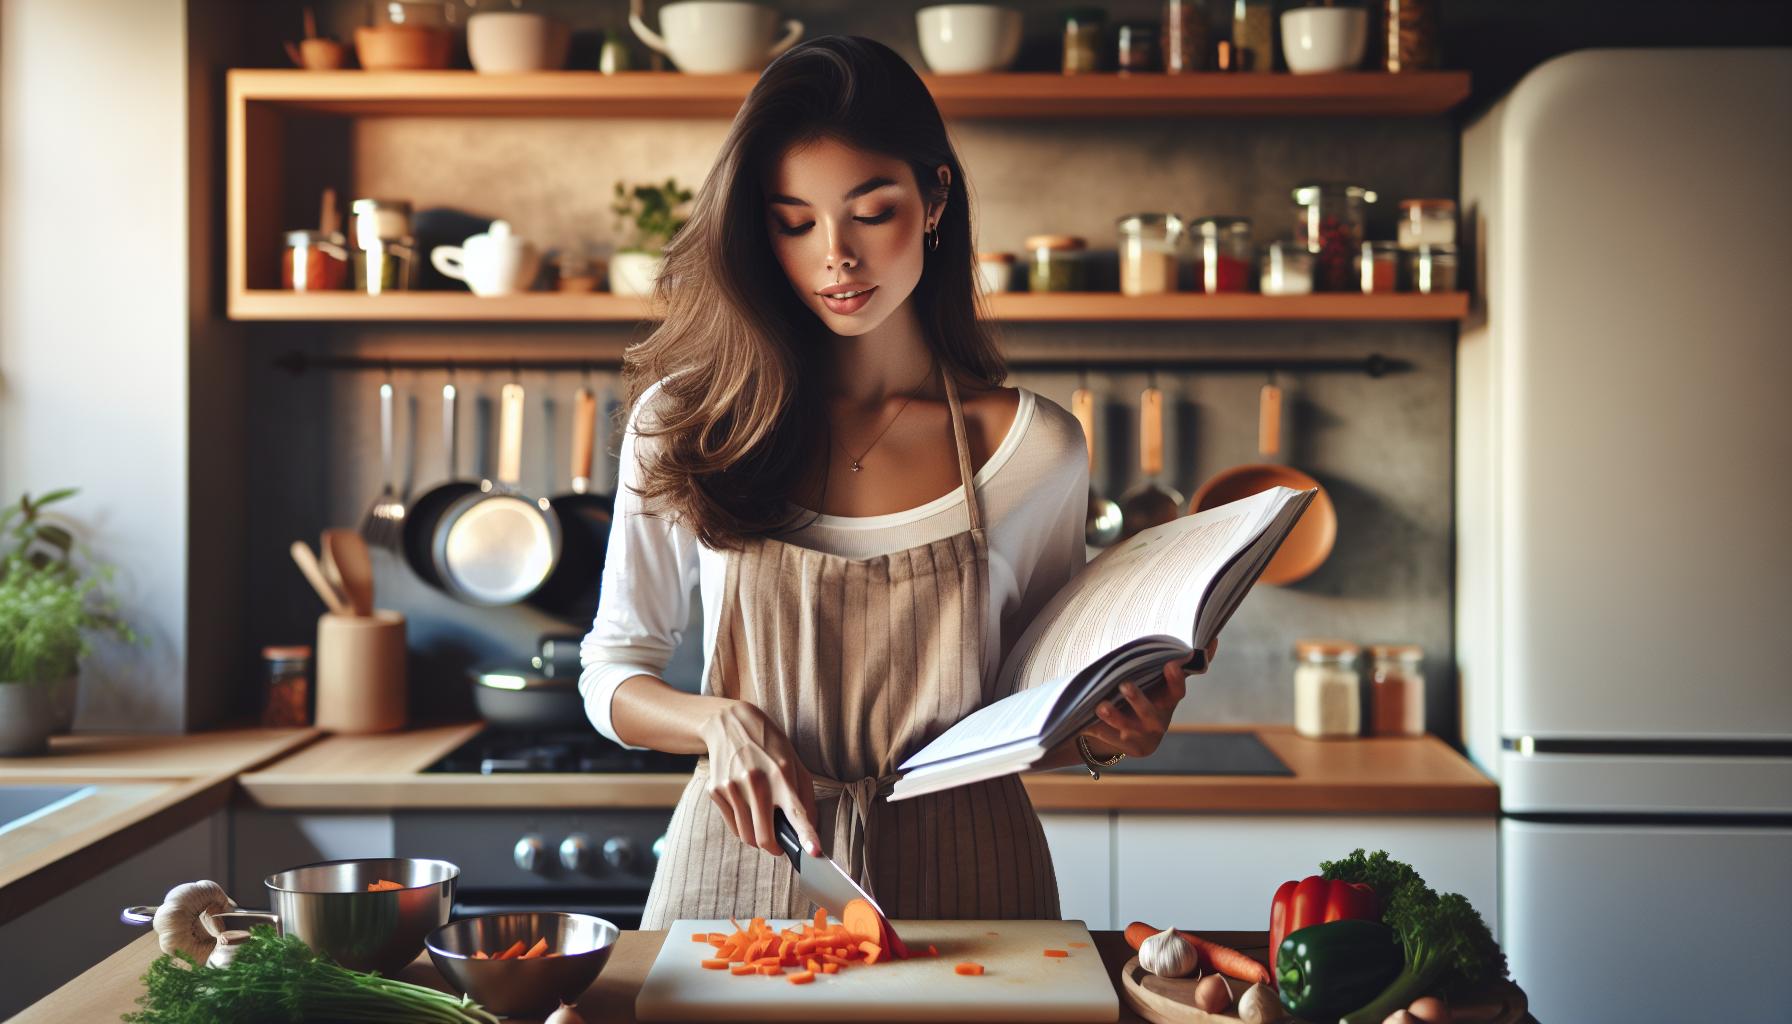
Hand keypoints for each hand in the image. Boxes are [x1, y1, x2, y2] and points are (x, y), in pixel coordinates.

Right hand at [698, 700, 825, 857]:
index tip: (814, 853)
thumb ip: (805, 796)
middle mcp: (756, 783)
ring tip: (762, 819)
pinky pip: (733, 826)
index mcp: (781, 775)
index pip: (797, 811)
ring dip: (758, 838)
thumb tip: (812, 828)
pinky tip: (746, 807)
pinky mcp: (716, 791)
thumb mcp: (794, 763)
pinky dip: (743, 826)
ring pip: (747, 837)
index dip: (806, 835)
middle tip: (780, 845)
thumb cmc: (769, 746)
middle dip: (775, 848)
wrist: (730, 723)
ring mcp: (733, 787)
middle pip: (764, 838)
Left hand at [1080, 639, 1216, 758]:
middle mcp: (1158, 720)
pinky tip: (1084, 723)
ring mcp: (1142, 735)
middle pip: (1151, 712)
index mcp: (1169, 701)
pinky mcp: (1126, 746)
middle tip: (1125, 685)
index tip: (1170, 665)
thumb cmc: (1152, 696)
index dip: (1175, 680)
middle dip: (1138, 700)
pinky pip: (1110, 739)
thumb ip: (1185, 663)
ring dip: (1115, 716)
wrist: (1137, 735)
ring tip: (1100, 705)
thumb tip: (1212, 636)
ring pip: (1128, 727)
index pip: (1177, 691)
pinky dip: (1097, 730)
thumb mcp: (1164, 681)